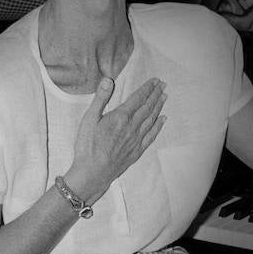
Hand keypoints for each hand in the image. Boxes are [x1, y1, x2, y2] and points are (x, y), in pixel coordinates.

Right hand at [66, 77, 167, 202]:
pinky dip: (158, 126)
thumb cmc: (88, 146)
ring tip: (164, 97)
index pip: (138, 98)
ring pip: (151, 119)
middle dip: (156, 94)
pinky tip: (162, 119)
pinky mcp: (137, 151)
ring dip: (158, 107)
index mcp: (120, 117)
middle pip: (147, 107)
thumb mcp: (89, 119)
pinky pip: (151, 135)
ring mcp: (136, 139)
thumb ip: (100, 98)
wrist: (92, 173)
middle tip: (163, 85)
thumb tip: (108, 80)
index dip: (147, 88)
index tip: (155, 81)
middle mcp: (132, 127)